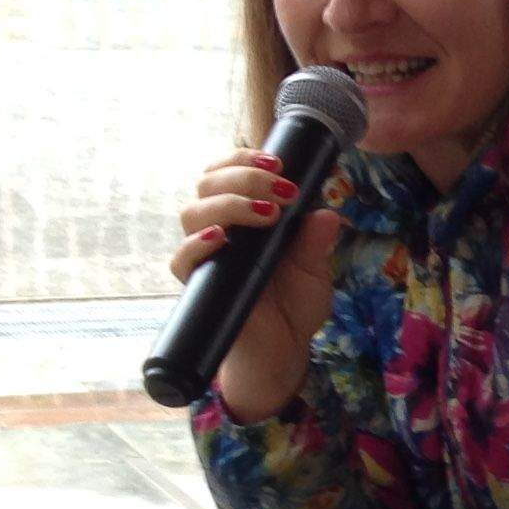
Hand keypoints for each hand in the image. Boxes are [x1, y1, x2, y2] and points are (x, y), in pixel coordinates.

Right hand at [170, 148, 343, 422]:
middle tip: (282, 188)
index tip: (278, 163)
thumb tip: (327, 215)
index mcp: (245, 216)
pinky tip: (220, 238)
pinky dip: (197, 245)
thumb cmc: (294, 304)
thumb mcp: (314, 270)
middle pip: (208, 183)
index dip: (244, 159)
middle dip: (243, 176)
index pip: (227, 171)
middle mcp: (220, 229)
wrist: (284, 349)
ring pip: (192, 213)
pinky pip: (182, 260)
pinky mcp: (199, 284)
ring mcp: (207, 255)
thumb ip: (316, 242)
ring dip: (229, 204)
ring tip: (268, 214)